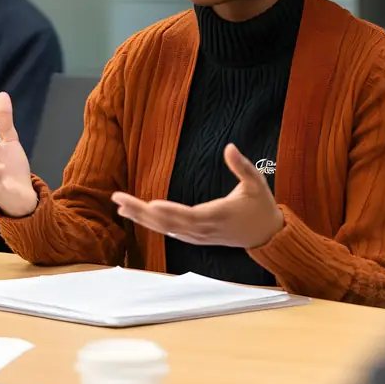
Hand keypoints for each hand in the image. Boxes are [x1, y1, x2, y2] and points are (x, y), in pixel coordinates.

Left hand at [112, 143, 283, 248]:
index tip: (151, 204)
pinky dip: (154, 224)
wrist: (266, 234)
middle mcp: (204, 229)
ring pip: (166, 229)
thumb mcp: (256, 182)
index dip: (170, 212)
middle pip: (168, 223)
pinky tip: (140, 215)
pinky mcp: (198, 237)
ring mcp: (200, 235)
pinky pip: (172, 232)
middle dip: (142, 212)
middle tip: (118, 200)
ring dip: (142, 218)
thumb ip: (242, 165)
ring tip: (121, 205)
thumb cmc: (261, 205)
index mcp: (219, 214)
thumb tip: (230, 146)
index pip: (189, 215)